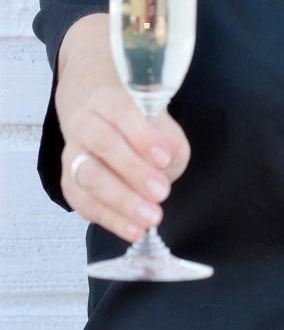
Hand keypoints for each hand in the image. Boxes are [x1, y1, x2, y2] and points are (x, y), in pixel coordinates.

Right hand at [59, 86, 190, 242]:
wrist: (105, 130)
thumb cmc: (141, 129)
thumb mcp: (162, 127)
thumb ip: (168, 141)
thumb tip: (167, 160)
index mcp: (108, 100)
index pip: (121, 111)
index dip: (142, 135)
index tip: (165, 158)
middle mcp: (84, 123)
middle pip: (102, 143)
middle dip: (134, 170)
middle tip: (162, 192)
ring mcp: (72, 155)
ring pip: (89, 176)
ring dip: (122, 200)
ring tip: (151, 217)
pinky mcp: (69, 185)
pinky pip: (85, 204)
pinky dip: (112, 219)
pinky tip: (134, 229)